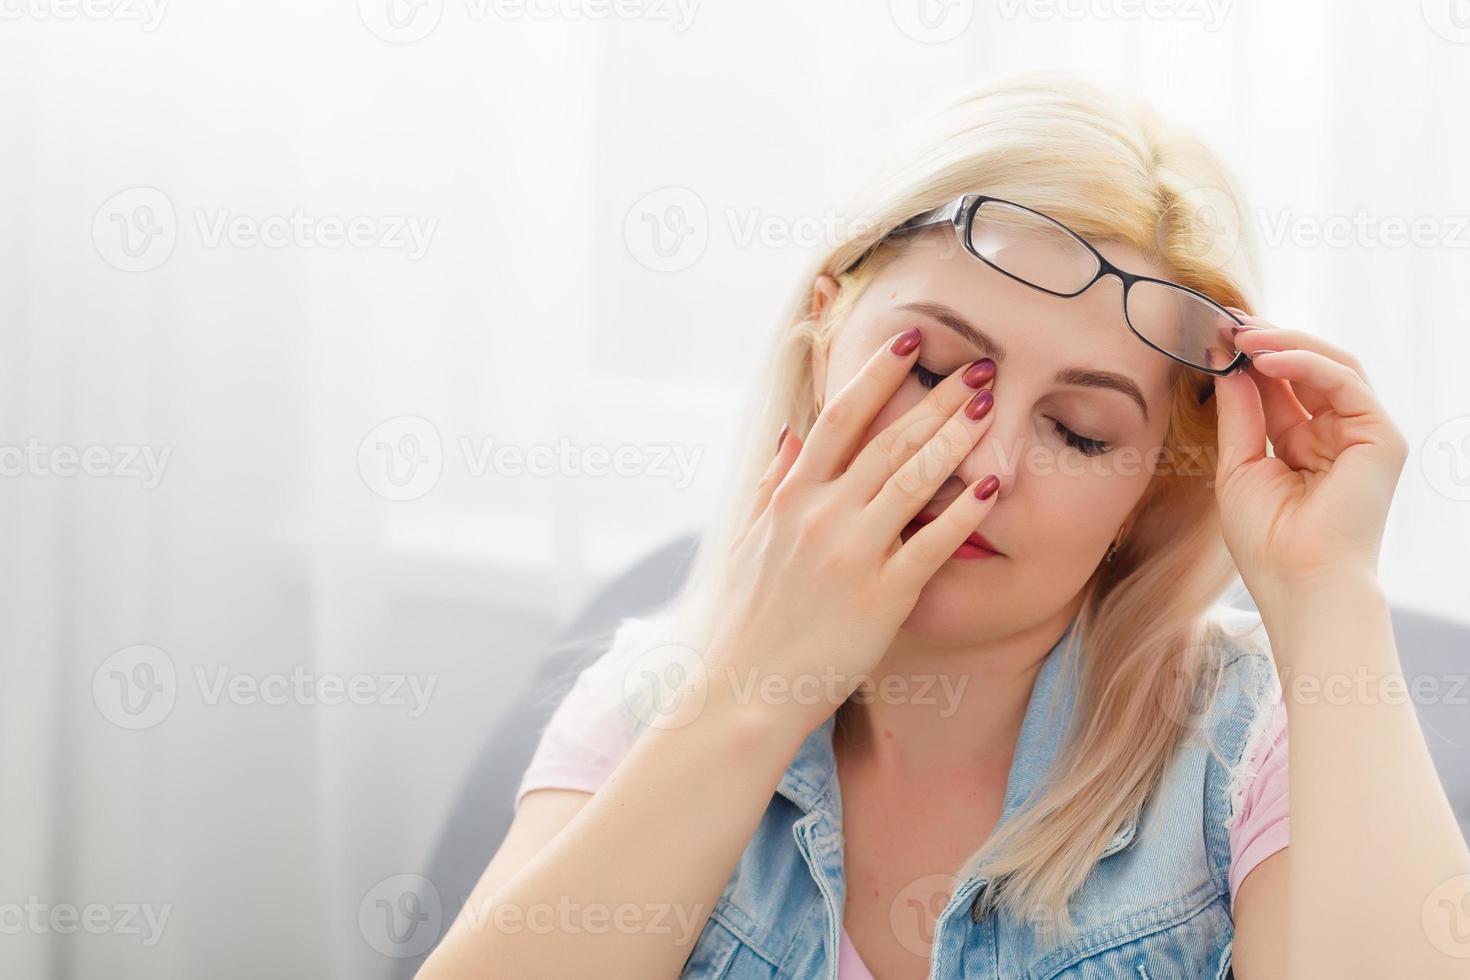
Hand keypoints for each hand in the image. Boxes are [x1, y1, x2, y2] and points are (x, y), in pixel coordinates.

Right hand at [709, 327, 1001, 733]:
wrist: (743, 690)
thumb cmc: (748, 619)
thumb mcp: (748, 539)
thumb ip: (773, 483)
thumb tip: (792, 433)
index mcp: (791, 497)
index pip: (841, 418)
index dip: (879, 374)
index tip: (912, 340)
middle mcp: (821, 514)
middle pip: (888, 439)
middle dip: (937, 397)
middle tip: (980, 365)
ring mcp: (852, 553)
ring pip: (913, 480)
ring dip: (956, 438)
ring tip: (991, 406)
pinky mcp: (881, 596)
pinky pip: (932, 544)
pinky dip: (964, 512)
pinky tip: (993, 486)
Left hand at [1212, 309, 1407, 604]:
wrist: (1298, 582)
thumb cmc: (1266, 540)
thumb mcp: (1239, 464)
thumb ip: (1238, 411)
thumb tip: (1224, 360)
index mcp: (1305, 445)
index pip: (1280, 387)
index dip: (1249, 358)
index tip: (1212, 333)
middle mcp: (1338, 435)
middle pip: (1306, 369)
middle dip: (1266, 341)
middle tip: (1225, 319)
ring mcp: (1364, 435)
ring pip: (1329, 365)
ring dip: (1282, 343)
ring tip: (1240, 333)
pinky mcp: (1381, 437)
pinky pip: (1343, 381)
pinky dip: (1304, 362)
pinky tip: (1264, 357)